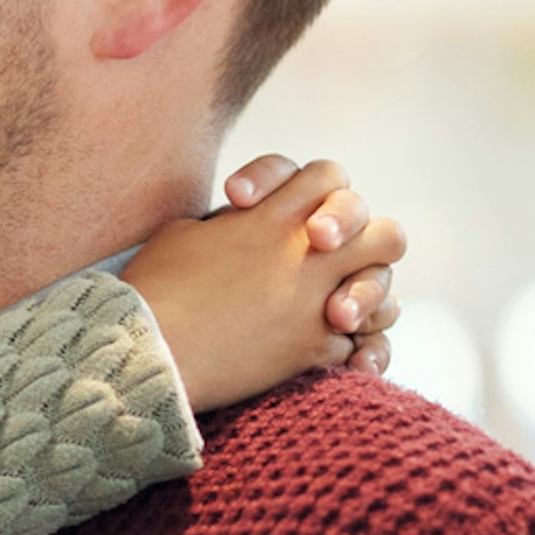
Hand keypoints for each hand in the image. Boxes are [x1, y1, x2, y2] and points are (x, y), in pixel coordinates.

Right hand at [123, 155, 406, 410]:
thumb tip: (245, 225)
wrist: (148, 349)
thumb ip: (231, 222)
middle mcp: (307, 255)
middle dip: (370, 246)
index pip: (329, 177)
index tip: (286, 218)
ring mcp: (316, 304)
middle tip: (338, 264)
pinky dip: (352, 353)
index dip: (317, 192)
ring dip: (369, 303)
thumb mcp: (187, 232)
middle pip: (385, 235)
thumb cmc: (155, 287)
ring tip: (341, 313)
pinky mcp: (312, 351)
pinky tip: (338, 358)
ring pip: (385, 297)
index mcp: (274, 216)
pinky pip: (360, 349)